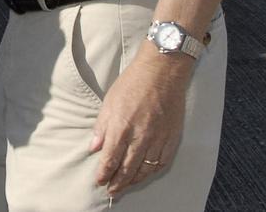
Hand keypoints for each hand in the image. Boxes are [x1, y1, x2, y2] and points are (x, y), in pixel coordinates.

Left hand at [89, 45, 190, 195]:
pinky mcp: (172, 139)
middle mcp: (140, 137)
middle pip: (127, 169)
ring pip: (145, 170)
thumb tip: (94, 148)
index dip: (103, 173)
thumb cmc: (133, 83)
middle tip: (110, 191)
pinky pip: (161, 163)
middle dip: (117, 183)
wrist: (162, 73)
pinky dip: (152, 172)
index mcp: (121, 127)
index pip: (110, 159)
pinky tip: (145, 174)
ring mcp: (158, 139)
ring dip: (134, 181)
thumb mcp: (109, 102)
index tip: (99, 181)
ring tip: (125, 186)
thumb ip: (102, 127)